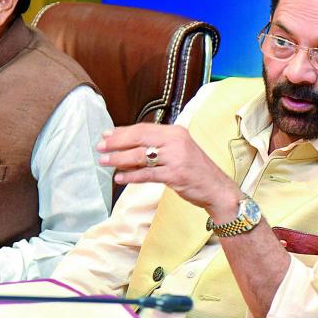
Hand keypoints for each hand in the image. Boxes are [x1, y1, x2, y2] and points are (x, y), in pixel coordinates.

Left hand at [98, 123, 241, 218]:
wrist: (216, 188)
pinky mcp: (175, 175)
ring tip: (105, 162)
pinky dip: (131, 176)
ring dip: (119, 159)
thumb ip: (157, 147)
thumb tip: (126, 148)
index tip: (106, 135)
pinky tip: (119, 178)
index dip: (123, 132)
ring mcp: (176, 158)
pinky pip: (147, 174)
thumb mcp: (178, 152)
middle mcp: (176, 141)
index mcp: (176, 132)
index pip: (143, 128)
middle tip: (100, 147)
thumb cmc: (195, 171)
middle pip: (139, 138)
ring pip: (140, 156)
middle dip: (117, 143)